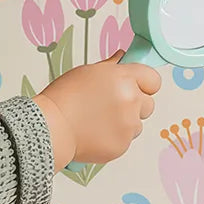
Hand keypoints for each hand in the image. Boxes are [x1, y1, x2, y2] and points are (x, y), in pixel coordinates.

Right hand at [35, 48, 160, 165]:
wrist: (51, 128)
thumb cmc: (63, 99)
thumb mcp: (86, 73)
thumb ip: (110, 67)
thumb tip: (122, 58)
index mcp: (122, 78)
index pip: (153, 79)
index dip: (144, 84)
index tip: (137, 87)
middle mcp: (130, 100)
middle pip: (148, 103)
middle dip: (135, 105)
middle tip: (111, 106)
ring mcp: (128, 124)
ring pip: (137, 124)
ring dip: (124, 123)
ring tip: (98, 121)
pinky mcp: (123, 145)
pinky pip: (126, 140)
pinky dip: (114, 138)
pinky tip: (95, 133)